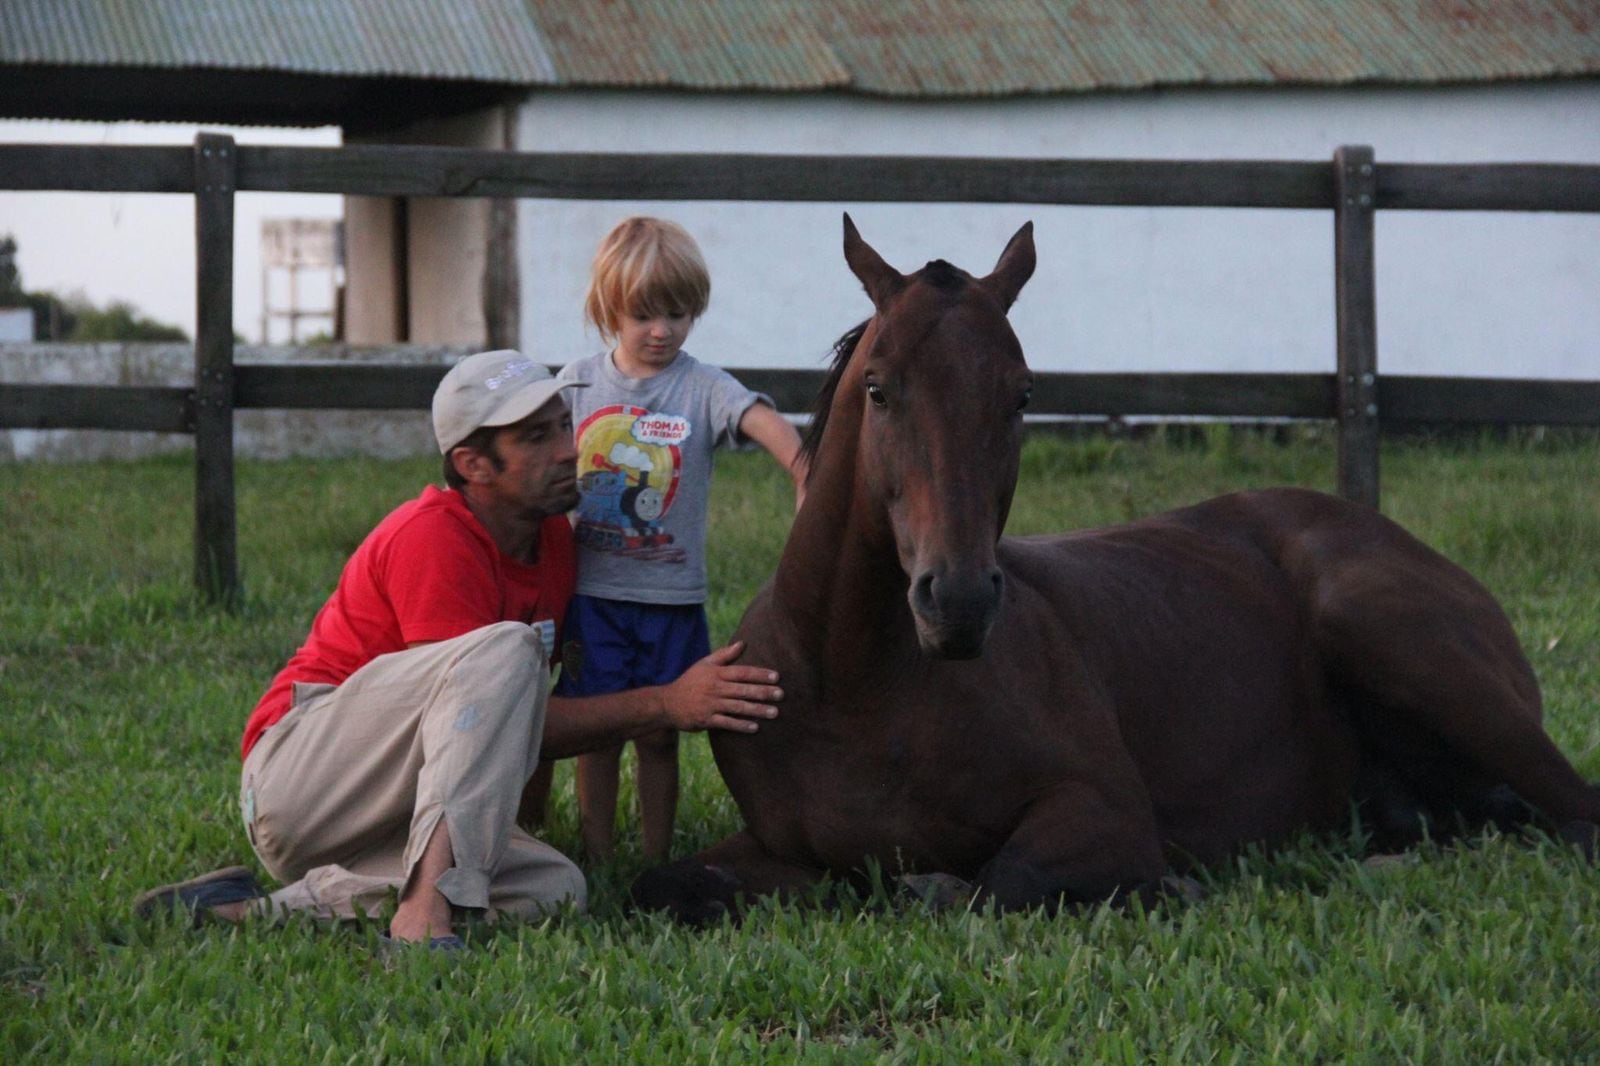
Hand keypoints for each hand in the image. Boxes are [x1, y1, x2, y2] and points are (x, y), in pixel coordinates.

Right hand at [661, 641, 781, 733]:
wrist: (667, 703)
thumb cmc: (689, 682)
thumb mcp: (703, 664)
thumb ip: (724, 655)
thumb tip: (743, 643)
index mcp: (716, 673)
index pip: (742, 672)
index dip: (760, 674)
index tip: (776, 676)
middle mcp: (714, 688)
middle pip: (743, 690)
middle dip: (763, 692)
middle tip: (781, 694)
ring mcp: (710, 704)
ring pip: (738, 707)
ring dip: (757, 710)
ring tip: (774, 712)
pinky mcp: (706, 720)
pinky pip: (727, 723)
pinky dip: (741, 725)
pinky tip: (755, 727)